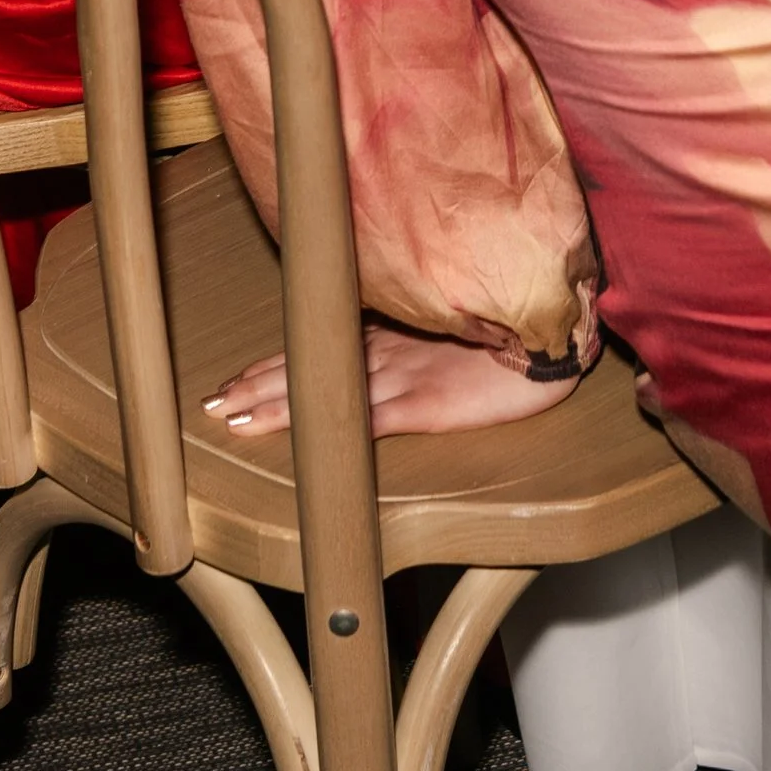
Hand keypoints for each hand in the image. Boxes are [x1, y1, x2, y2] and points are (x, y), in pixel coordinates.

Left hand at [204, 322, 581, 437]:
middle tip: (213, 402)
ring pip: (325, 390)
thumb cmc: (514, 335)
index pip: (320, 345)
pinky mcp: (427, 404)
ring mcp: (405, 375)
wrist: (557, 335)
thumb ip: (418, 338)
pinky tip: (301, 438)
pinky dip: (329, 428)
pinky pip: (367, 419)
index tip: (236, 379)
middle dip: (257, 385)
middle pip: (309, 364)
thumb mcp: (454, 331)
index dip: (276, 363)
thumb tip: (387, 353)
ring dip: (276, 405)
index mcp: (396, 332)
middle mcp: (389, 350)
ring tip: (231, 418)